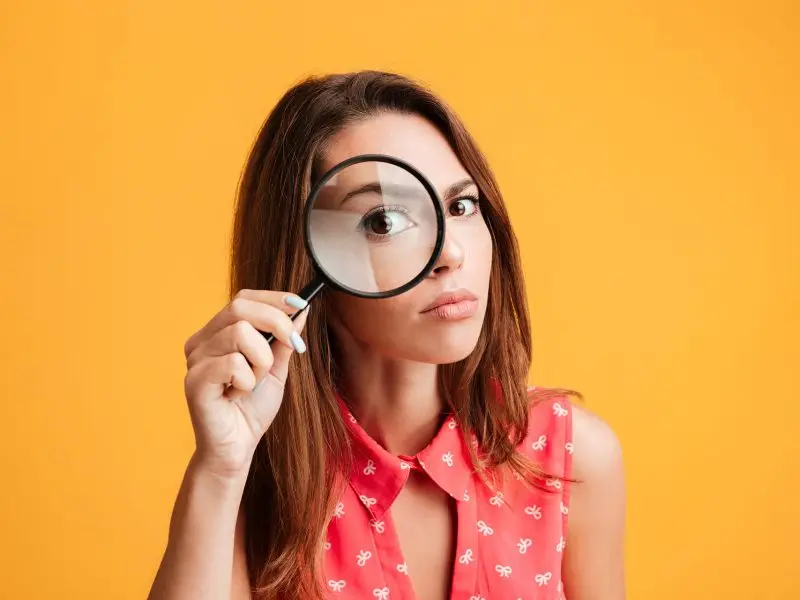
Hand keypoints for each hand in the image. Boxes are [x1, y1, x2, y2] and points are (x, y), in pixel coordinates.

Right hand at [182, 289, 308, 477]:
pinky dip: (247, 380)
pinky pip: (233, 363)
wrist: (238, 447)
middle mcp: (202, 341)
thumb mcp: (276, 369)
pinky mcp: (195, 380)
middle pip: (240, 307)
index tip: (300, 305)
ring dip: (262, 359)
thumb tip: (301, 310)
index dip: (273, 298)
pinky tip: (238, 395)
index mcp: (218, 333)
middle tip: (293, 345)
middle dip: (276, 322)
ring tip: (254, 382)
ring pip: (240, 334)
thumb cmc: (252, 409)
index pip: (243, 298)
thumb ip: (284, 340)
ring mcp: (195, 360)